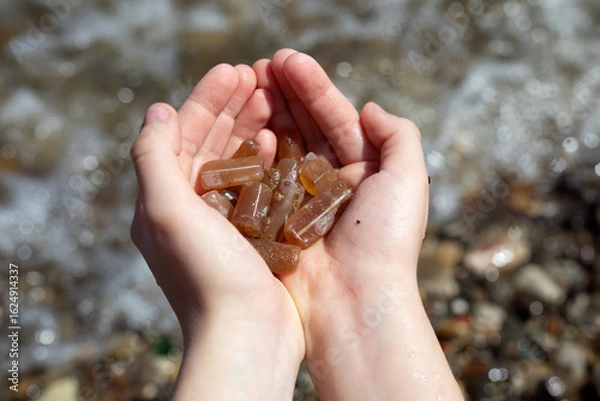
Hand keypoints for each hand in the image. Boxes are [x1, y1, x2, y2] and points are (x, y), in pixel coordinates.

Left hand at [130, 64, 303, 399]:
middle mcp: (190, 209)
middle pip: (211, 143)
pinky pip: (260, 186)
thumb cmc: (206, 275)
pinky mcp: (254, 235)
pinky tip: (282, 141)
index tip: (234, 71)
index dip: (206, 99)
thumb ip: (153, 157)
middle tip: (259, 76)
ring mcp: (224, 222)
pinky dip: (269, 159)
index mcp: (164, 200)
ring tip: (274, 100)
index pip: (182, 134)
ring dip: (252, 127)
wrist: (247, 336)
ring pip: (237, 160)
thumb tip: (157, 110)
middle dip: (233, 107)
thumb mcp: (165, 211)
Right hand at [254, 49, 462, 399]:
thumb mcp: (408, 180)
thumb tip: (369, 107)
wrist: (354, 302)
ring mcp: (301, 199)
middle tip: (260, 64)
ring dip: (267, 114)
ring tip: (248, 83)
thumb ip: (398, 136)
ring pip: (282, 146)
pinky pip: (264, 178)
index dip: (312, 86)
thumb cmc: (386, 241)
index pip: (336, 117)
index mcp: (365, 170)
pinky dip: (255, 152)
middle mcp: (332, 182)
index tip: (286, 60)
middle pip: (306, 126)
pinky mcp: (276, 218)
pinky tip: (245, 127)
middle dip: (285, 93)